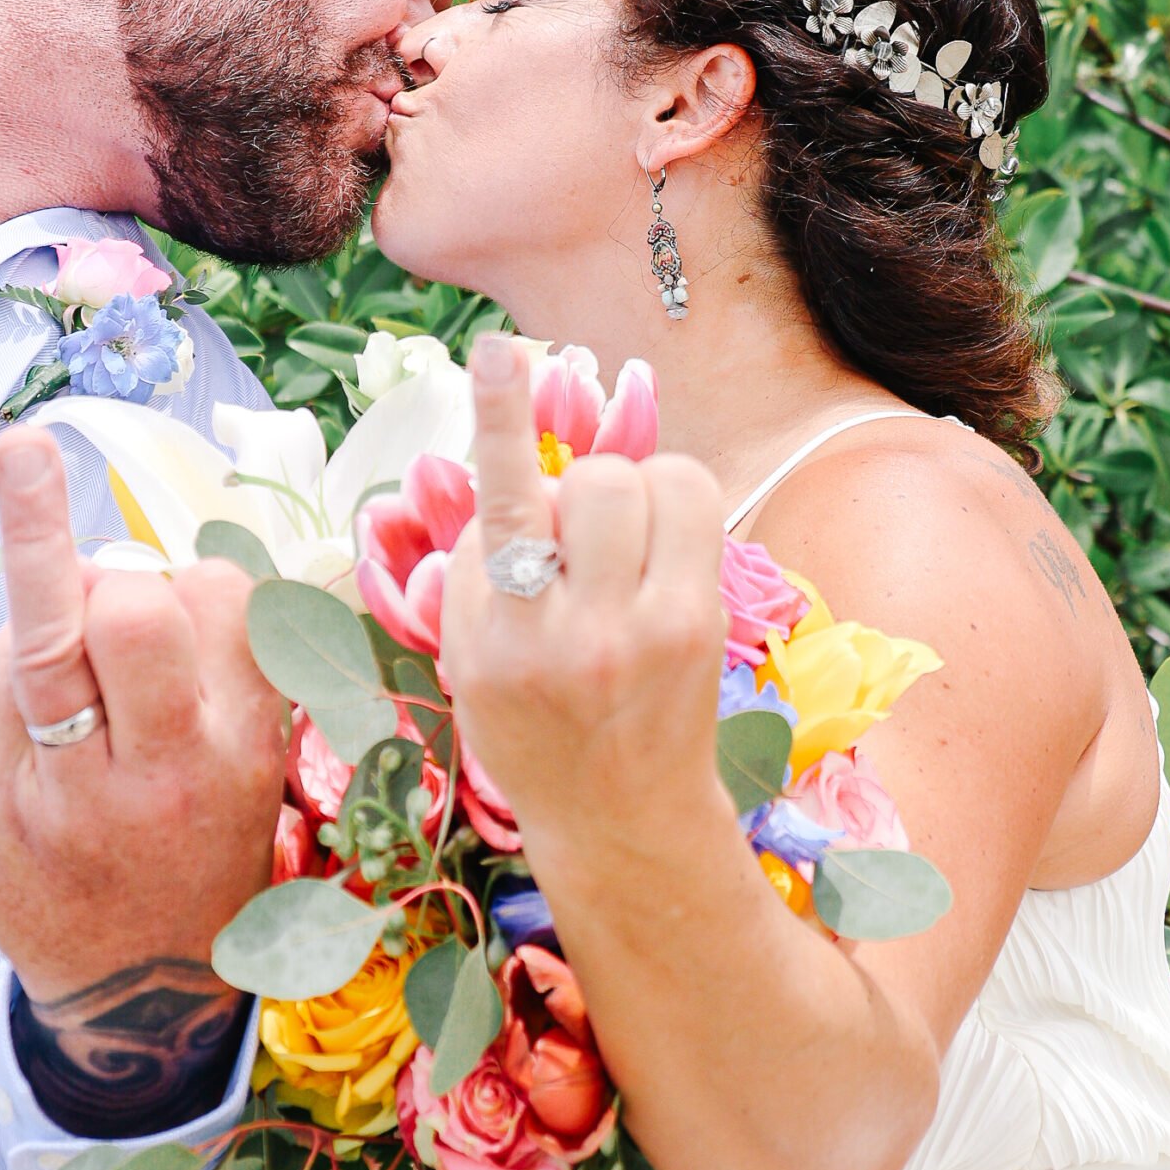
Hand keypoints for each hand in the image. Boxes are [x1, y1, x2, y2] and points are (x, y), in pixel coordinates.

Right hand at [0, 427, 285, 1130]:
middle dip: (103, 589)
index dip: (33, 533)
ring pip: (214, 598)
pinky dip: (223, 616)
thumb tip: (60, 586)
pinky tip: (198, 662)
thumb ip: (13, 694)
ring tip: (148, 663)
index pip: (44, 637)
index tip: (24, 446)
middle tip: (91, 645)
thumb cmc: (49, 879)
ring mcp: (233, 759)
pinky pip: (264, 626)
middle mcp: (155, 772)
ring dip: (170, 594)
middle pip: (138, 607)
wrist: (145, 991)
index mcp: (59, 786)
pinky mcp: (281, 747)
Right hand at [439, 337, 728, 862]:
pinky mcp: (700, 622)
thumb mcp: (469, 659)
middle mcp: (577, 633)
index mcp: (502, 640)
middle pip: (594, 485)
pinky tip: (654, 551)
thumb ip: (479, 564)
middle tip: (574, 541)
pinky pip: (691, 501)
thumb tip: (512, 468)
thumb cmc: (529, 725)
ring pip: (649, 480)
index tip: (498, 351)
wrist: (619, 818)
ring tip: (616, 546)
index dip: (498, 420)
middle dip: (581, 490)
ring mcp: (649, 628)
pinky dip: (669, 504)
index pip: (503, 513)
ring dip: (629, 490)